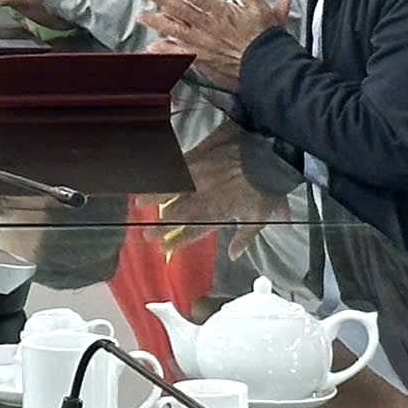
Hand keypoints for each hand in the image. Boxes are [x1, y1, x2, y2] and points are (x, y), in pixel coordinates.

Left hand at [139, 0, 290, 91]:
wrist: (266, 64)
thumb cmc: (264, 36)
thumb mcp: (259, 7)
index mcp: (220, 11)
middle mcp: (207, 26)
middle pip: (179, 10)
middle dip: (161, 0)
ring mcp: (202, 43)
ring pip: (175, 30)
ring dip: (157, 22)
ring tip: (142, 16)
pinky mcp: (202, 59)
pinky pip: (180, 54)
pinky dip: (165, 50)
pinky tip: (152, 46)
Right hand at [158, 125, 287, 256]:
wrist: (267, 151)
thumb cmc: (268, 185)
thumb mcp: (263, 216)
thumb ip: (245, 237)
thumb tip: (234, 256)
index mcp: (220, 212)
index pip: (195, 231)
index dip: (179, 240)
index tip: (164, 249)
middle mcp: (205, 196)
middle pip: (178, 214)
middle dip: (161, 226)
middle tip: (146, 235)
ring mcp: (199, 176)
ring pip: (173, 190)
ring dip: (155, 198)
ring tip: (139, 205)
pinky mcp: (197, 157)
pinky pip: (175, 168)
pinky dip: (163, 174)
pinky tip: (153, 176)